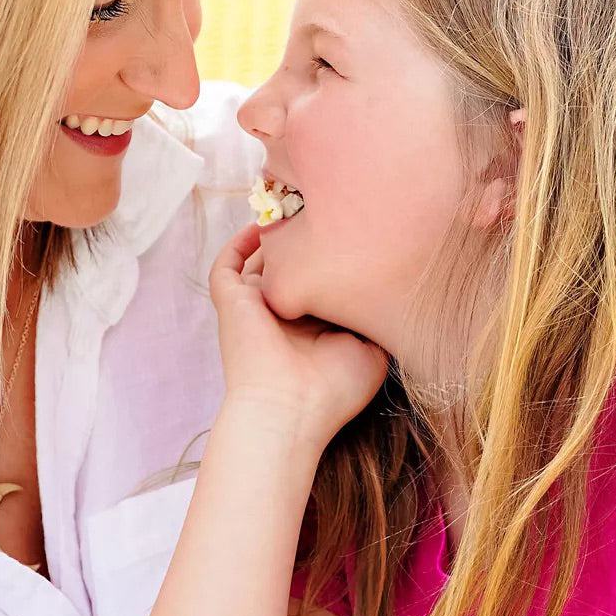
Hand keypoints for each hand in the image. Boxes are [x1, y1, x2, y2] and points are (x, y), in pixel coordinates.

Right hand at [209, 223, 387, 449]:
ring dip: (275, 236)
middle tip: (327, 208)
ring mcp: (255, 307)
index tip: (357, 230)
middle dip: (305, 240)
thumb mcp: (372, 353)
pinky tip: (260, 226)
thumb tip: (389, 289)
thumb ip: (376, 320)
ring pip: (259, 261)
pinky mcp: (231, 302)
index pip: (318, 282)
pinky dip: (238, 243)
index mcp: (311, 326)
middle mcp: (282, 314)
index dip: (333, 257)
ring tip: (297, 206)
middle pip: (290, 267)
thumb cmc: (332, 390)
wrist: (290, 409)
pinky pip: (226, 265)